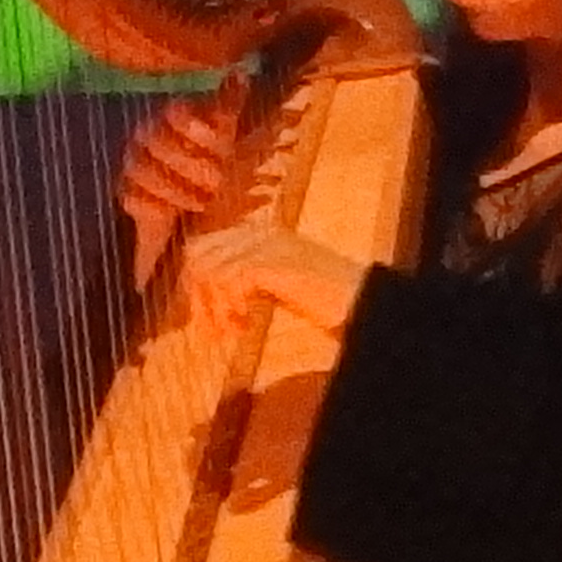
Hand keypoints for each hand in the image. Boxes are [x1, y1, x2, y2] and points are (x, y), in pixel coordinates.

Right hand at [116, 94, 237, 230]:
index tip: (223, 149)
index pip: (177, 112)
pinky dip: (153, 206)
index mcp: (171, 118)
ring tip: (201, 203)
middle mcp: (148, 137)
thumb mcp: (223, 132)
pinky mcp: (130, 195)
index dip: (198, 129)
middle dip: (191, 165)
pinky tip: (174, 214)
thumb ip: (228, 104)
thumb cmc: (208, 156)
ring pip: (142, 171)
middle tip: (217, 183)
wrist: (189, 192)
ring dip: (175, 189)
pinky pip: (132, 198)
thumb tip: (240, 74)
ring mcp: (135, 166)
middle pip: (159, 143)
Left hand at [183, 218, 367, 338]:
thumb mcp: (279, 285)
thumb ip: (249, 281)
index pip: (204, 248)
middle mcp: (260, 232)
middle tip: (217, 329)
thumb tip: (210, 298)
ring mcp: (267, 244)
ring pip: (210, 268)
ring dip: (215, 306)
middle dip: (199, 295)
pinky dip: (230, 307)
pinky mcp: (274, 262)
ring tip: (234, 329)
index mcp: (260, 233)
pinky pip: (229, 279)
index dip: (198, 287)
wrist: (363, 302)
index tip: (212, 322)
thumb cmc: (328, 300)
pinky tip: (245, 324)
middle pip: (199, 254)